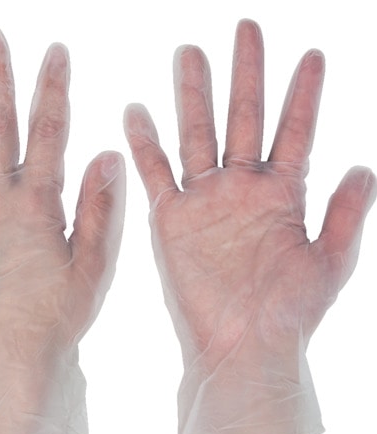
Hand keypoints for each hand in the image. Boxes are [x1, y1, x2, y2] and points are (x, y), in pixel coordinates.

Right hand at [124, 19, 375, 433]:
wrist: (243, 345)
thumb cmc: (290, 312)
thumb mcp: (331, 262)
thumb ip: (346, 214)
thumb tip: (362, 166)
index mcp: (282, 195)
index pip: (295, 132)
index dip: (304, 95)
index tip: (312, 55)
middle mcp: (241, 189)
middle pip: (243, 119)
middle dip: (247, 75)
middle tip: (246, 29)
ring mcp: (205, 201)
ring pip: (197, 136)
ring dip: (194, 96)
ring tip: (190, 55)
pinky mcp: (172, 219)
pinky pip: (156, 174)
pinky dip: (145, 145)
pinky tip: (136, 112)